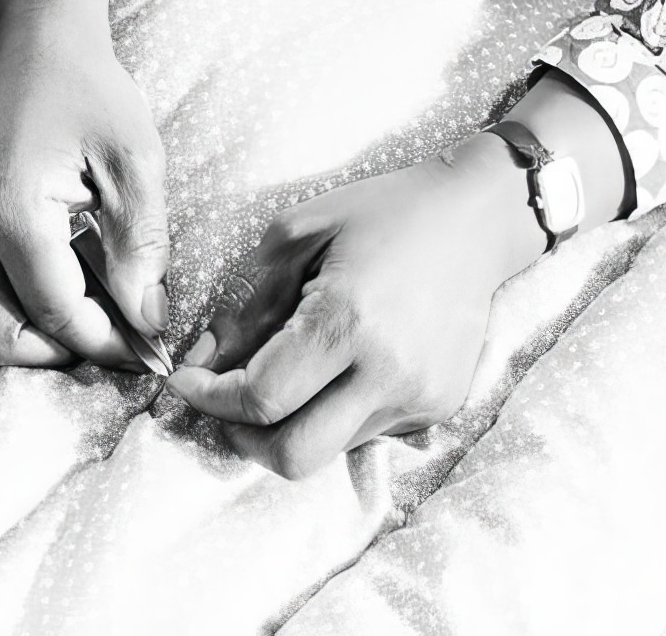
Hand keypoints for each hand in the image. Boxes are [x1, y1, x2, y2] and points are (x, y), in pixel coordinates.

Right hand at [0, 0, 169, 368]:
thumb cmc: (94, 95)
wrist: (44, 50)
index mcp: (12, 213)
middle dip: (70, 352)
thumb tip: (149, 319)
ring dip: (48, 335)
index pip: (58, 311)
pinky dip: (34, 307)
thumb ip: (142, 246)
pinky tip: (85, 287)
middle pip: (5, 337)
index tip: (156, 356)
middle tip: (128, 343)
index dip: (111, 343)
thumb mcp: (137, 164)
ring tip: (109, 317)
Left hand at [166, 133, 550, 478]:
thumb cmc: (383, 211)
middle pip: (293, 455)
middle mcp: (387, 371)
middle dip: (243, 437)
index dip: (209, 398)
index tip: (188, 380)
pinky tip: (345, 364)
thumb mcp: (298, 231)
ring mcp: (420, 394)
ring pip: (330, 447)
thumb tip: (207, 360)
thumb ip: (246, 301)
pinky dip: (337, 411)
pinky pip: (368, 431)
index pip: (260, 398)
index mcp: (346, 320)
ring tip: (292, 371)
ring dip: (293, 423)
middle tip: (227, 402)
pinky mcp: (440, 404)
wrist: (476, 218)